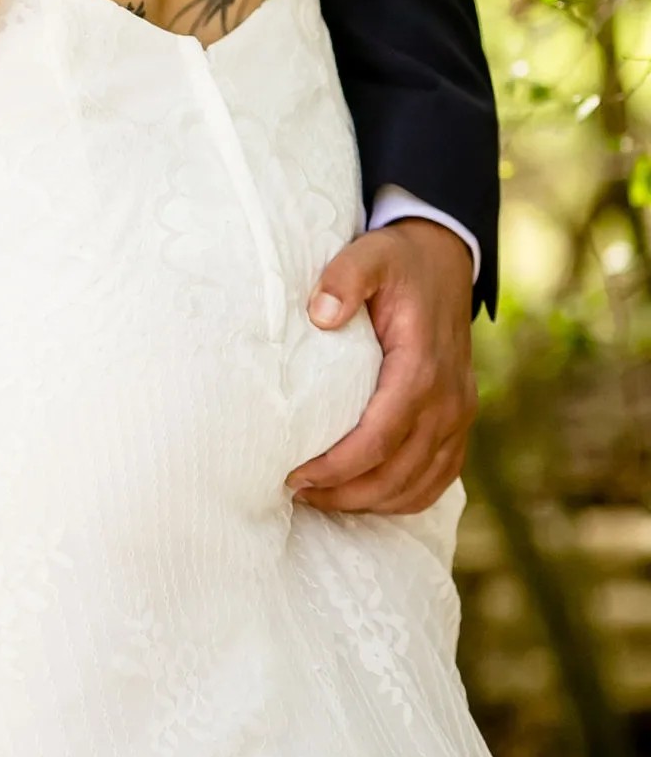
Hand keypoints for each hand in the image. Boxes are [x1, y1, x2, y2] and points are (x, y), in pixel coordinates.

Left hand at [287, 220, 477, 515]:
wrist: (445, 262)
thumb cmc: (400, 261)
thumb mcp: (370, 254)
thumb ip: (345, 277)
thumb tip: (320, 314)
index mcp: (423, 368)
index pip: (381, 437)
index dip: (339, 466)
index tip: (297, 475)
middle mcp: (448, 402)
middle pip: (398, 473)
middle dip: (346, 493)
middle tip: (298, 493)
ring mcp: (459, 417)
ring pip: (419, 485)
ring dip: (371, 502)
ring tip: (322, 499)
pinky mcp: (459, 424)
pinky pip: (438, 479)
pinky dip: (403, 497)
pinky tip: (365, 496)